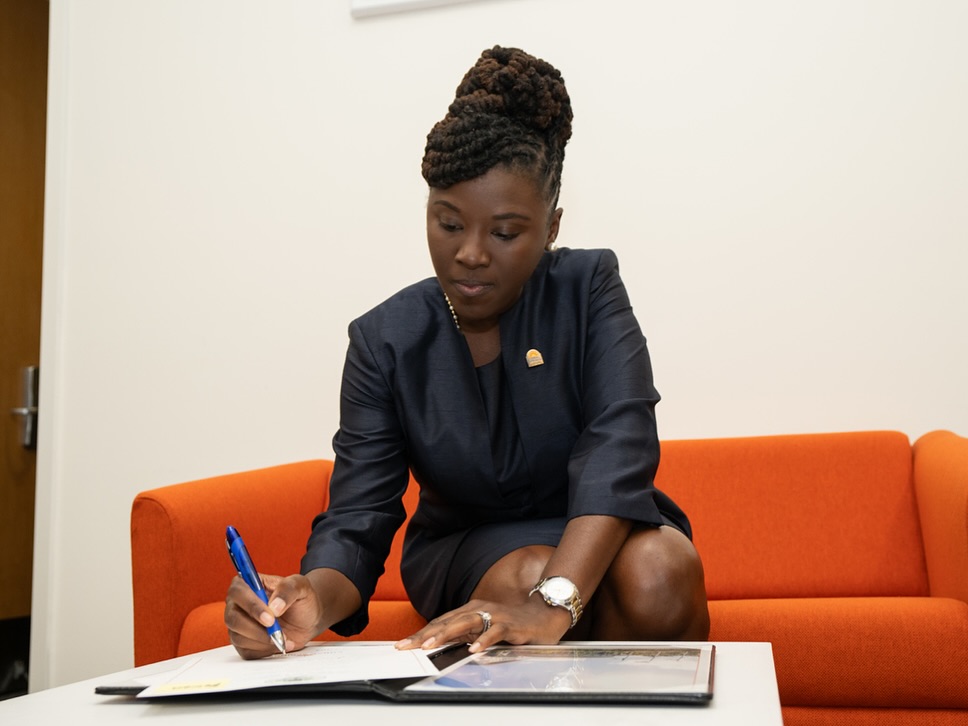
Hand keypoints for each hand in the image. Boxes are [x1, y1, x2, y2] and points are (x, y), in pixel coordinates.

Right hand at [224, 573, 322, 658]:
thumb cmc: (301, 598)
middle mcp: (238, 605)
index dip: (251, 605)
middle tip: (278, 631)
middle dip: (256, 628)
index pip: (237, 592)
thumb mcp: (300, 586)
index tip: (270, 617)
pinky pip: (246, 651)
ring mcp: (239, 625)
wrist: (308, 619)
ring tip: (285, 637)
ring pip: (239, 637)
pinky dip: (265, 650)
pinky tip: (280, 643)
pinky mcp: (244, 643)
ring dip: (263, 640)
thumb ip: (287, 590)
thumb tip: (273, 606)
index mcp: (247, 584)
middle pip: (233, 618)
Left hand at [395, 596, 572, 653]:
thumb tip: (440, 646)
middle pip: (447, 622)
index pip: (441, 622)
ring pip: (465, 623)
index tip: (403, 644)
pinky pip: (494, 632)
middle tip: (408, 646)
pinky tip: (473, 649)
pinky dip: (483, 640)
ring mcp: (494, 615)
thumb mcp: (483, 629)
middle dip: (426, 634)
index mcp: (470, 610)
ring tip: (430, 645)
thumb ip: (465, 635)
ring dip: (446, 634)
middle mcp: (479, 609)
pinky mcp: (510, 624)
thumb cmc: (512, 623)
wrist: (544, 614)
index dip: (421, 633)